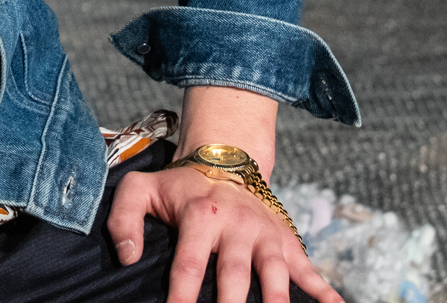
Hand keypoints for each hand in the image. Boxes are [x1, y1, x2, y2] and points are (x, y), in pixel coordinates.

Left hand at [107, 165, 337, 302]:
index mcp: (200, 216)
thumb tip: (128, 258)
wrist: (225, 158)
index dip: (181, 294)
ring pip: (273, 273)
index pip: (188, 264)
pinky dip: (323, 289)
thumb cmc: (179, 186)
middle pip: (234, 274)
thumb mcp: (141, 189)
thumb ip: (123, 219)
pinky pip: (308, 267)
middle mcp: (235, 226)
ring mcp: (264, 235)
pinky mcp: (285, 240)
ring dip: (276, 300)